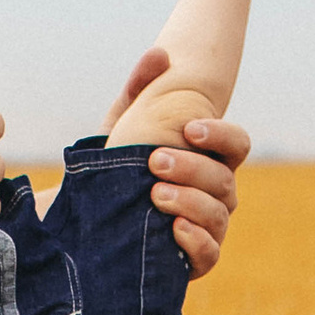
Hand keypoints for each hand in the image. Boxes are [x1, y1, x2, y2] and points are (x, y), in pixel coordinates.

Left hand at [103, 62, 249, 276]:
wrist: (79, 228)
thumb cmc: (111, 174)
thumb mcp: (118, 130)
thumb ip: (137, 92)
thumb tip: (159, 54)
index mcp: (207, 161)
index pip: (235, 144)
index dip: (222, 134)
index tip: (190, 129)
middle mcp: (216, 194)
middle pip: (225, 179)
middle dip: (193, 168)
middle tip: (154, 161)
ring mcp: (209, 228)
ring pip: (219, 215)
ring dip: (190, 202)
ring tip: (154, 194)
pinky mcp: (193, 261)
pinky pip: (209, 254)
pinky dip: (196, 241)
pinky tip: (173, 228)